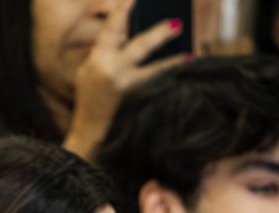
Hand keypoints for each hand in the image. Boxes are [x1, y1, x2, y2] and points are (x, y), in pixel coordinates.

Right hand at [64, 0, 186, 159]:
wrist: (88, 133)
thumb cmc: (89, 100)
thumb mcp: (88, 73)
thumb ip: (106, 52)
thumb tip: (126, 33)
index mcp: (96, 61)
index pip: (110, 30)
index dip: (121, 12)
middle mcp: (111, 71)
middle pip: (139, 46)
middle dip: (159, 34)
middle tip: (177, 23)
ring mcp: (124, 87)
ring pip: (154, 68)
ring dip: (173, 59)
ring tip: (190, 52)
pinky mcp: (134, 100)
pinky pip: (156, 84)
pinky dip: (169, 76)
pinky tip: (184, 68)